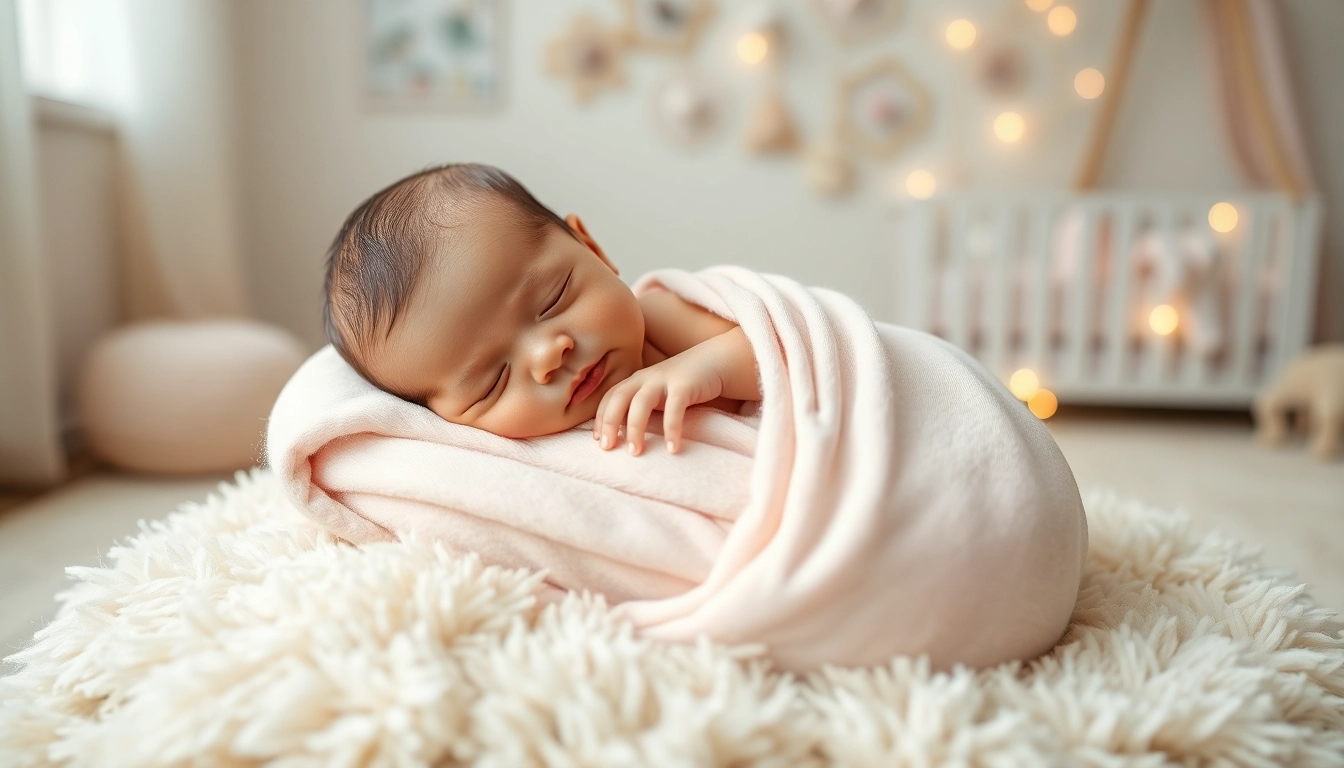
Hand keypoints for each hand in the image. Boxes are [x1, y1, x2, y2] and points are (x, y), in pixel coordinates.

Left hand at [593, 346, 725, 455]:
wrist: (715, 361)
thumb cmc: (683, 384)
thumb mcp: (658, 393)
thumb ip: (642, 407)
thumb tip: (625, 435)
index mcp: (636, 380)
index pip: (610, 397)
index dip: (601, 417)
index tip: (598, 440)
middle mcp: (646, 378)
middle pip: (619, 397)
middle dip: (609, 422)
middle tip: (607, 448)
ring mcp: (664, 379)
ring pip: (641, 402)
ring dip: (635, 428)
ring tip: (635, 452)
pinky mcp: (685, 385)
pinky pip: (674, 408)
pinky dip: (671, 429)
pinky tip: (672, 449)